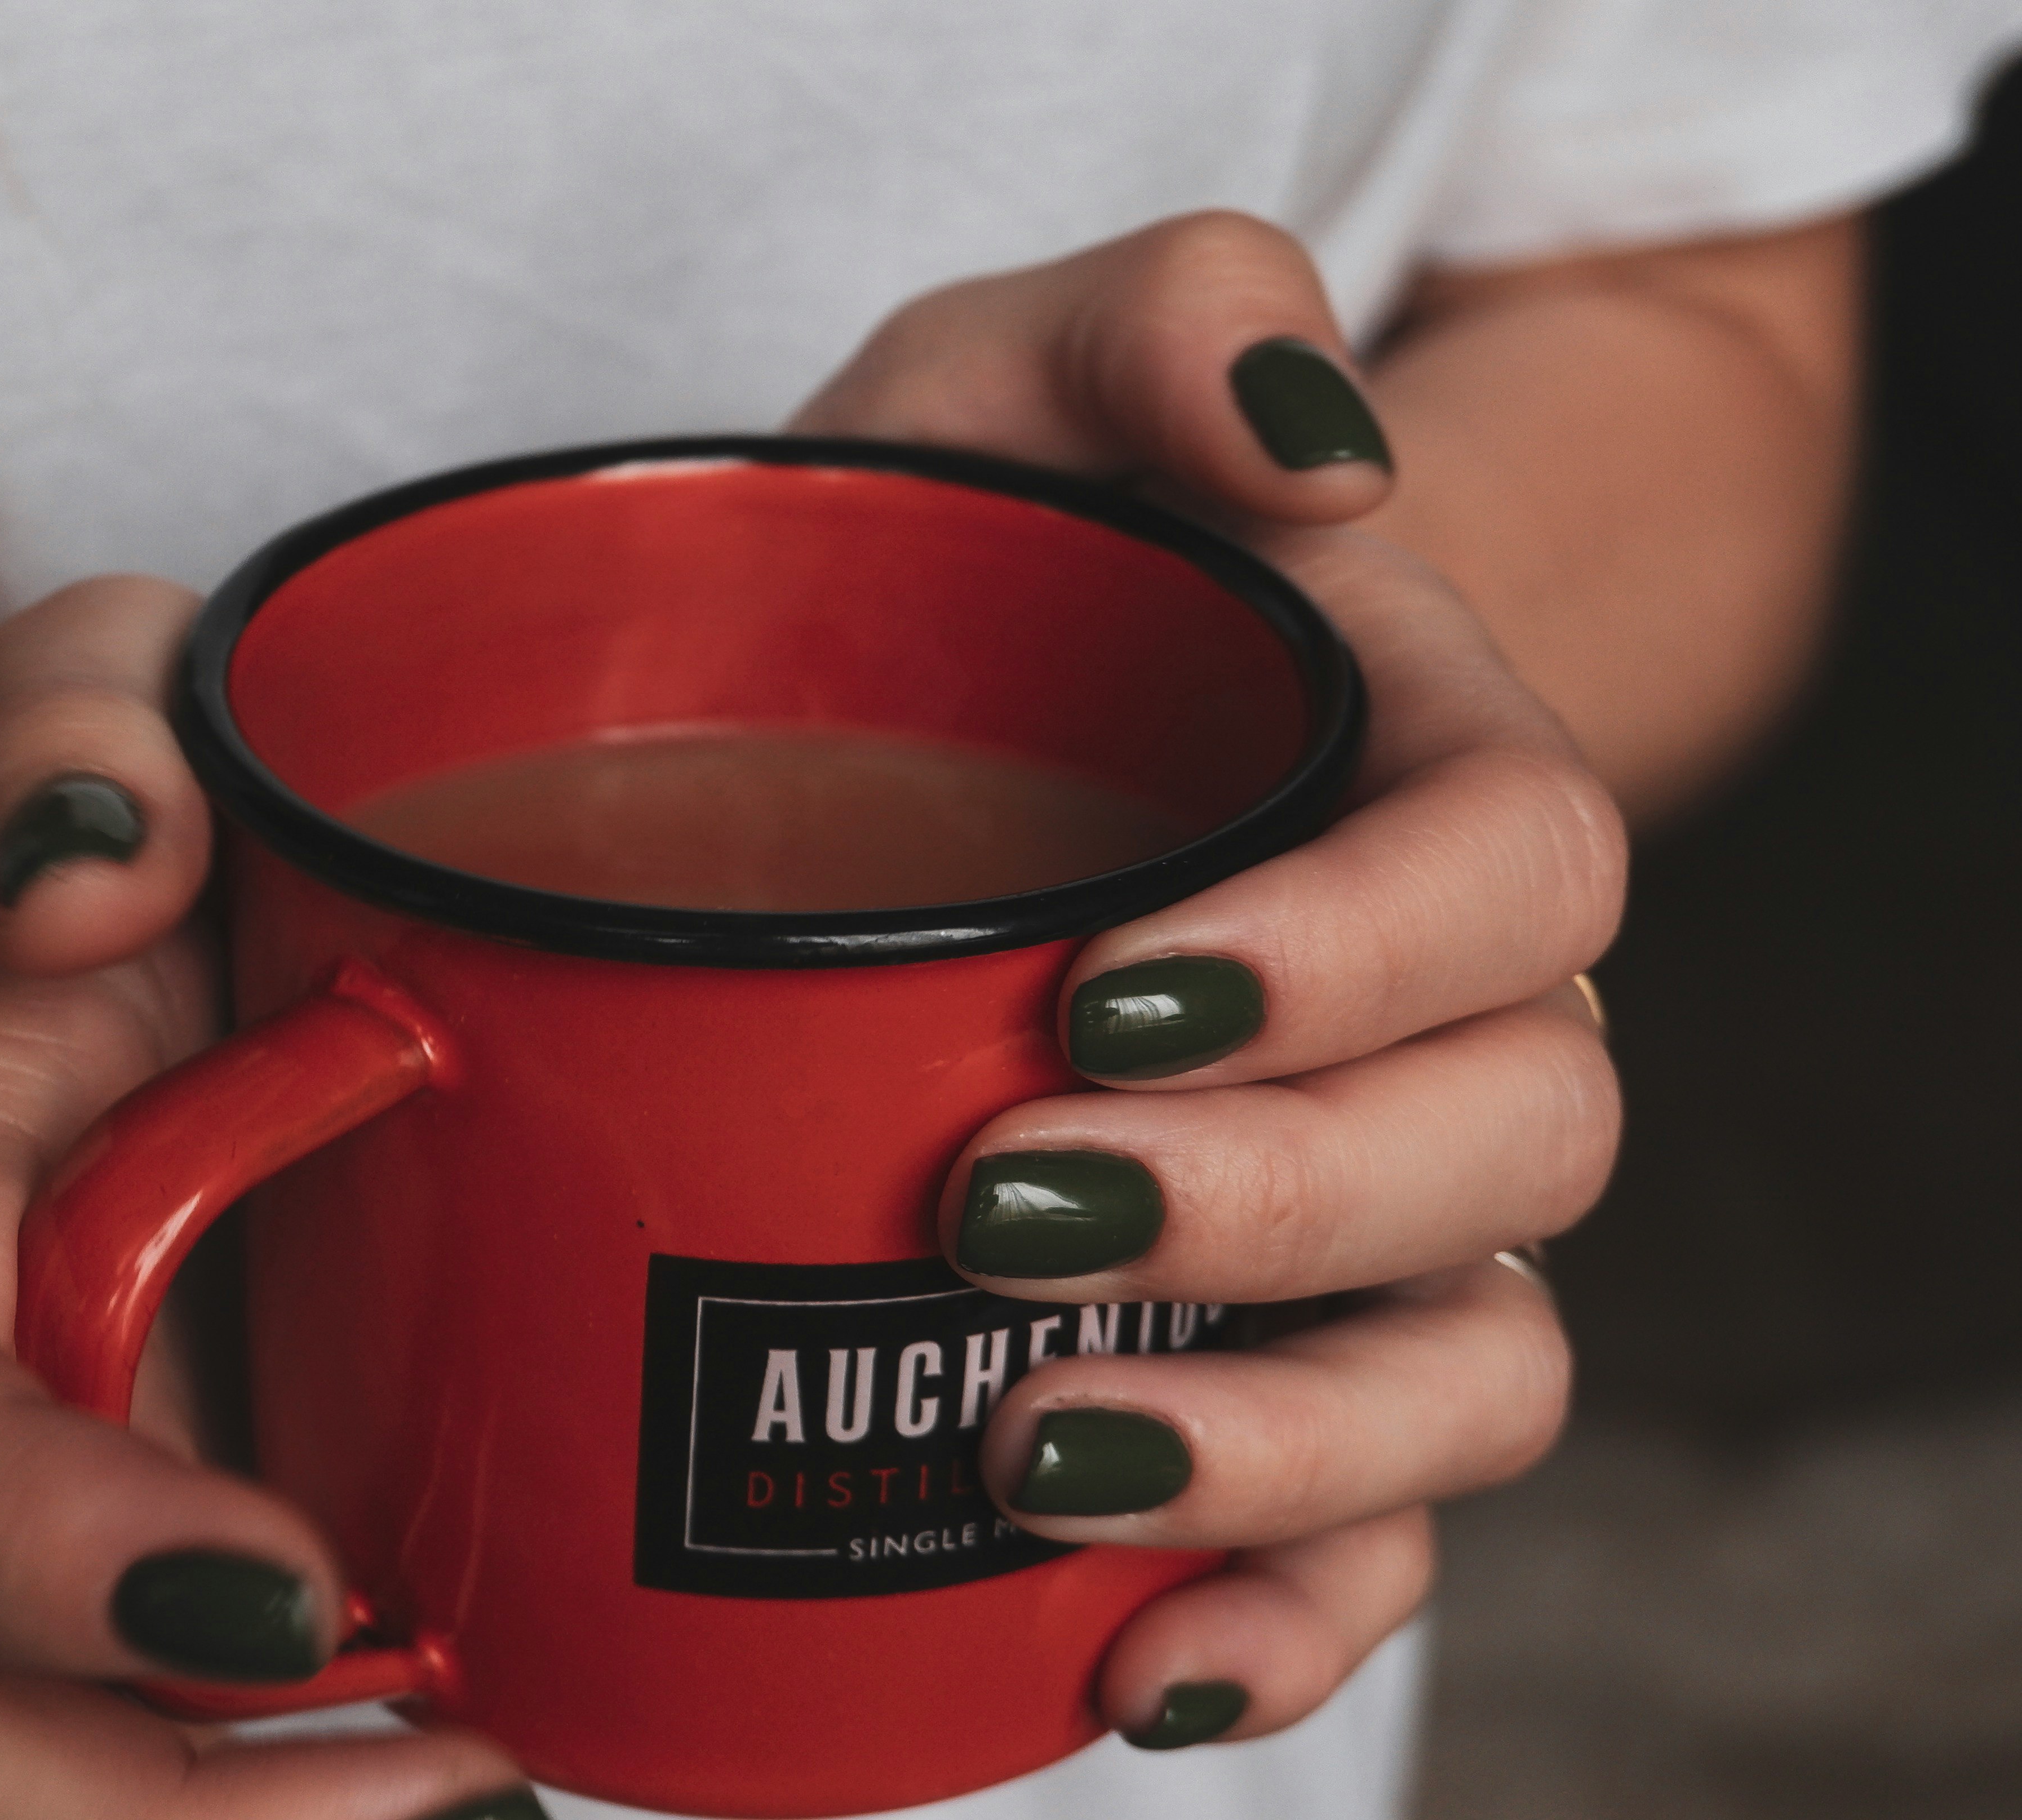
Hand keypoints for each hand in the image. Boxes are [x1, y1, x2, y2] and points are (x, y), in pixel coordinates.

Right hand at [0, 578, 527, 1819]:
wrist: (109, 940)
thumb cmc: (116, 823)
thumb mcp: (88, 689)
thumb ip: (62, 724)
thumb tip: (91, 868)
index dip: (40, 1557)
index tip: (294, 1605)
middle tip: (458, 1765)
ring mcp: (48, 1540)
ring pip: (25, 1807)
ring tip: (507, 1770)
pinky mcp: (167, 1588)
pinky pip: (179, 1779)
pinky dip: (336, 1806)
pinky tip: (519, 1731)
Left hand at [799, 212, 1619, 1748]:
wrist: (932, 726)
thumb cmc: (973, 548)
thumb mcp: (1016, 374)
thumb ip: (1165, 322)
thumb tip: (1300, 438)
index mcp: (1422, 774)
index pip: (1512, 879)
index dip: (1351, 959)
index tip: (1094, 992)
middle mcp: (1442, 1012)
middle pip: (1508, 1149)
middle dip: (1276, 1207)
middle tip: (1001, 1210)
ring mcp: (1381, 1211)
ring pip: (1469, 1372)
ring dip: (1287, 1448)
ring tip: (1043, 1453)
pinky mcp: (1283, 1356)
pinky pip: (1370, 1532)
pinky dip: (1281, 1610)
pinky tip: (1133, 1662)